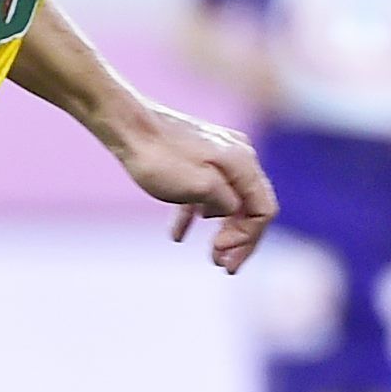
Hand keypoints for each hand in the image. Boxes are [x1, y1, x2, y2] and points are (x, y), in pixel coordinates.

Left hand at [108, 102, 276, 273]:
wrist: (127, 125)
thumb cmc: (159, 158)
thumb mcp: (199, 188)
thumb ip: (226, 204)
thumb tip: (231, 213)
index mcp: (243, 164)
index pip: (263, 210)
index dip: (247, 238)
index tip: (219, 251)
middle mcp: (237, 156)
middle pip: (250, 207)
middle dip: (239, 240)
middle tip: (223, 266)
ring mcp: (216, 155)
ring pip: (228, 200)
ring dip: (222, 230)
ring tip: (210, 256)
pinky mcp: (194, 157)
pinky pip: (203, 191)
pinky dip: (195, 214)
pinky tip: (178, 235)